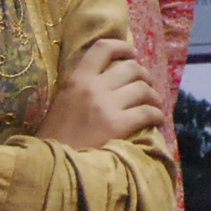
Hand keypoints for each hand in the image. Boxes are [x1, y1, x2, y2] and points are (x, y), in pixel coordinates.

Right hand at [37, 37, 164, 148]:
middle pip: (130, 68)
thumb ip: (82, 85)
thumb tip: (110, 76)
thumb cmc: (56, 135)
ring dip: (153, 95)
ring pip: (142, 89)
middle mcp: (93, 87)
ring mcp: (106, 106)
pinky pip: (147, 113)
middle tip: (145, 84)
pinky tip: (157, 120)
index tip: (131, 52)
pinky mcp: (117, 126)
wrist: (53, 163)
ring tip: (153, 103)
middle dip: (144, 75)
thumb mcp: (63, 100)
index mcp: (77, 78)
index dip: (122, 46)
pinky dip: (156, 115)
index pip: (103, 48)